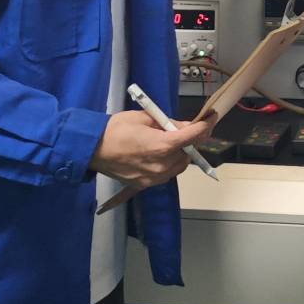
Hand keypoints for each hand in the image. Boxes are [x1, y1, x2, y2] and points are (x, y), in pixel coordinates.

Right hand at [87, 111, 211, 186]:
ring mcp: (154, 178)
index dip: (205, 126)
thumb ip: (168, 123)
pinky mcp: (146, 185)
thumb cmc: (116, 129)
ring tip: (170, 142)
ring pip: (179, 165)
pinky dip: (169, 164)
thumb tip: (186, 125)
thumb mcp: (144, 117)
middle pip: (188, 153)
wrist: (91, 150)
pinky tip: (160, 154)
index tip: (212, 118)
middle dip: (190, 140)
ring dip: (180, 154)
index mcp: (162, 145)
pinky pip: (166, 174)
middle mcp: (162, 165)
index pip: (193, 136)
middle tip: (185, 129)